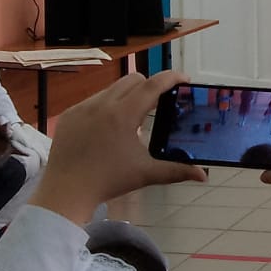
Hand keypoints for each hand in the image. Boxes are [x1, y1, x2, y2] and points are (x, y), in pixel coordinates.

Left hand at [28, 71, 206, 224]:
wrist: (66, 193)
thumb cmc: (108, 182)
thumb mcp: (145, 174)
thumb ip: (177, 170)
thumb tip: (204, 175)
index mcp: (123, 115)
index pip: (153, 85)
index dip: (172, 78)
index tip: (184, 79)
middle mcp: (102, 105)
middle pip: (134, 80)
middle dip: (150, 85)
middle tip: (160, 102)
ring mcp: (83, 108)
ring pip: (113, 88)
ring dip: (128, 94)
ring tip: (135, 115)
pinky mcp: (70, 115)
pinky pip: (94, 99)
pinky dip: (108, 105)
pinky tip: (110, 126)